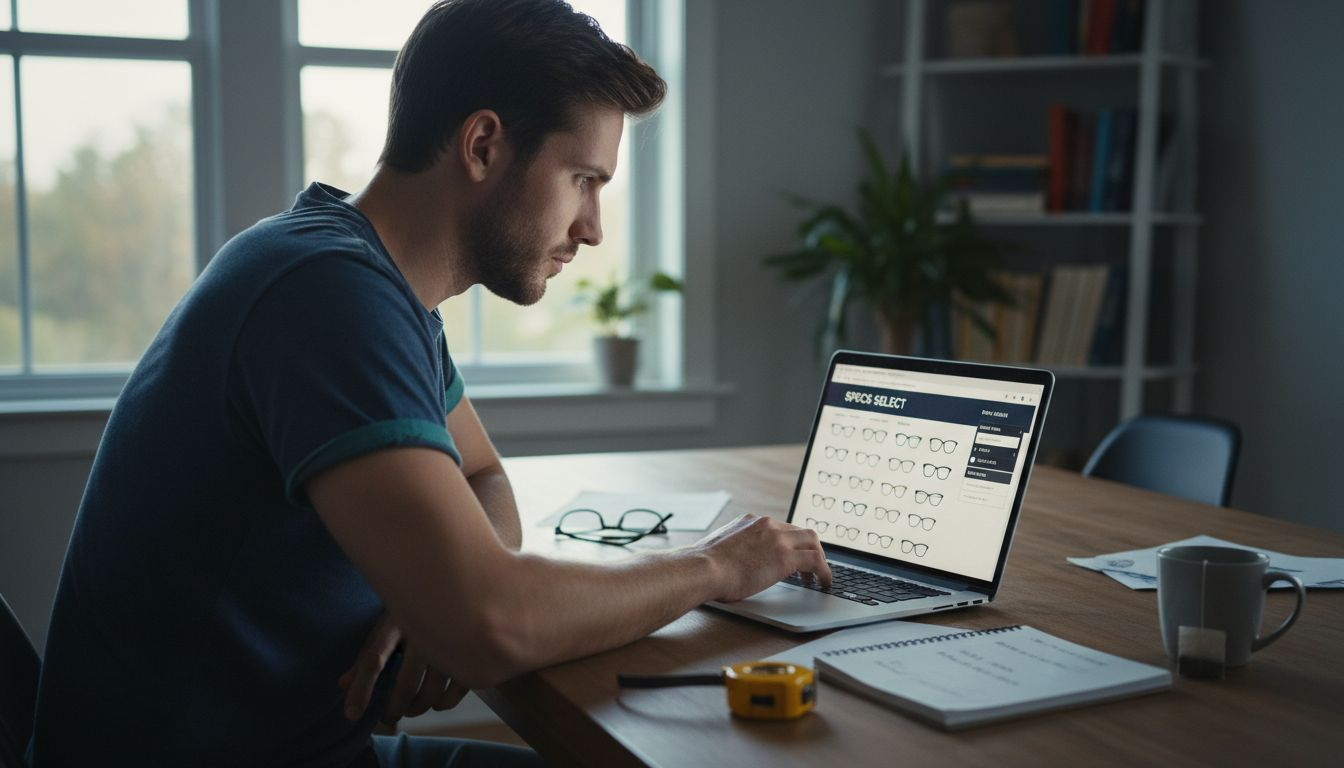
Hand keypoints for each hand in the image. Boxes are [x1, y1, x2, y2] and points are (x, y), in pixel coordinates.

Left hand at [338, 613, 470, 724]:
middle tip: (389, 717)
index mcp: (394, 622)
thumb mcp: (386, 626)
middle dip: (394, 707)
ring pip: (432, 689)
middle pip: (405, 682)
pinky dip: (444, 702)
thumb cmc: (412, 610)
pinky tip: (437, 702)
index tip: (352, 714)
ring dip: (418, 707)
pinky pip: (457, 688)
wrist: (452, 584)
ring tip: (412, 709)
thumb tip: (342, 685)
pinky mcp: (470, 649)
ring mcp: (448, 640)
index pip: (373, 659)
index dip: (362, 689)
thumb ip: (365, 656)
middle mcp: (421, 631)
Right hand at [696, 514, 831, 602]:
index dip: (791, 542)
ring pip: (812, 542)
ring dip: (819, 559)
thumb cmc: (704, 567)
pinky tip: (824, 583)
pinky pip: (815, 561)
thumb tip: (734, 564)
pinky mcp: (785, 557)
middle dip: (809, 548)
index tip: (793, 554)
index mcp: (751, 522)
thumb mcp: (721, 550)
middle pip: (800, 531)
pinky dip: (824, 571)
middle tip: (811, 566)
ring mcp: (777, 539)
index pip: (781, 527)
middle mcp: (766, 525)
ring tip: (820, 577)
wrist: (702, 568)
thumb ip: (734, 550)